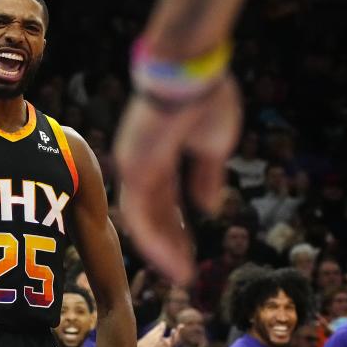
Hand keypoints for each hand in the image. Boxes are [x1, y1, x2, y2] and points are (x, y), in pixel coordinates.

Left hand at [114, 75, 240, 283]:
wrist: (191, 71)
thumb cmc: (203, 98)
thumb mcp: (213, 145)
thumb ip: (207, 177)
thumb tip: (209, 208)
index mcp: (158, 157)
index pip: (164, 202)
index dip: (177, 228)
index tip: (190, 252)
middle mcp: (140, 164)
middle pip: (152, 214)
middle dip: (169, 244)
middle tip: (183, 272)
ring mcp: (133, 166)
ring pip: (143, 220)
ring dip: (162, 250)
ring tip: (181, 275)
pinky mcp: (133, 169)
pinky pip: (141, 215)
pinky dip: (155, 241)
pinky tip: (172, 261)